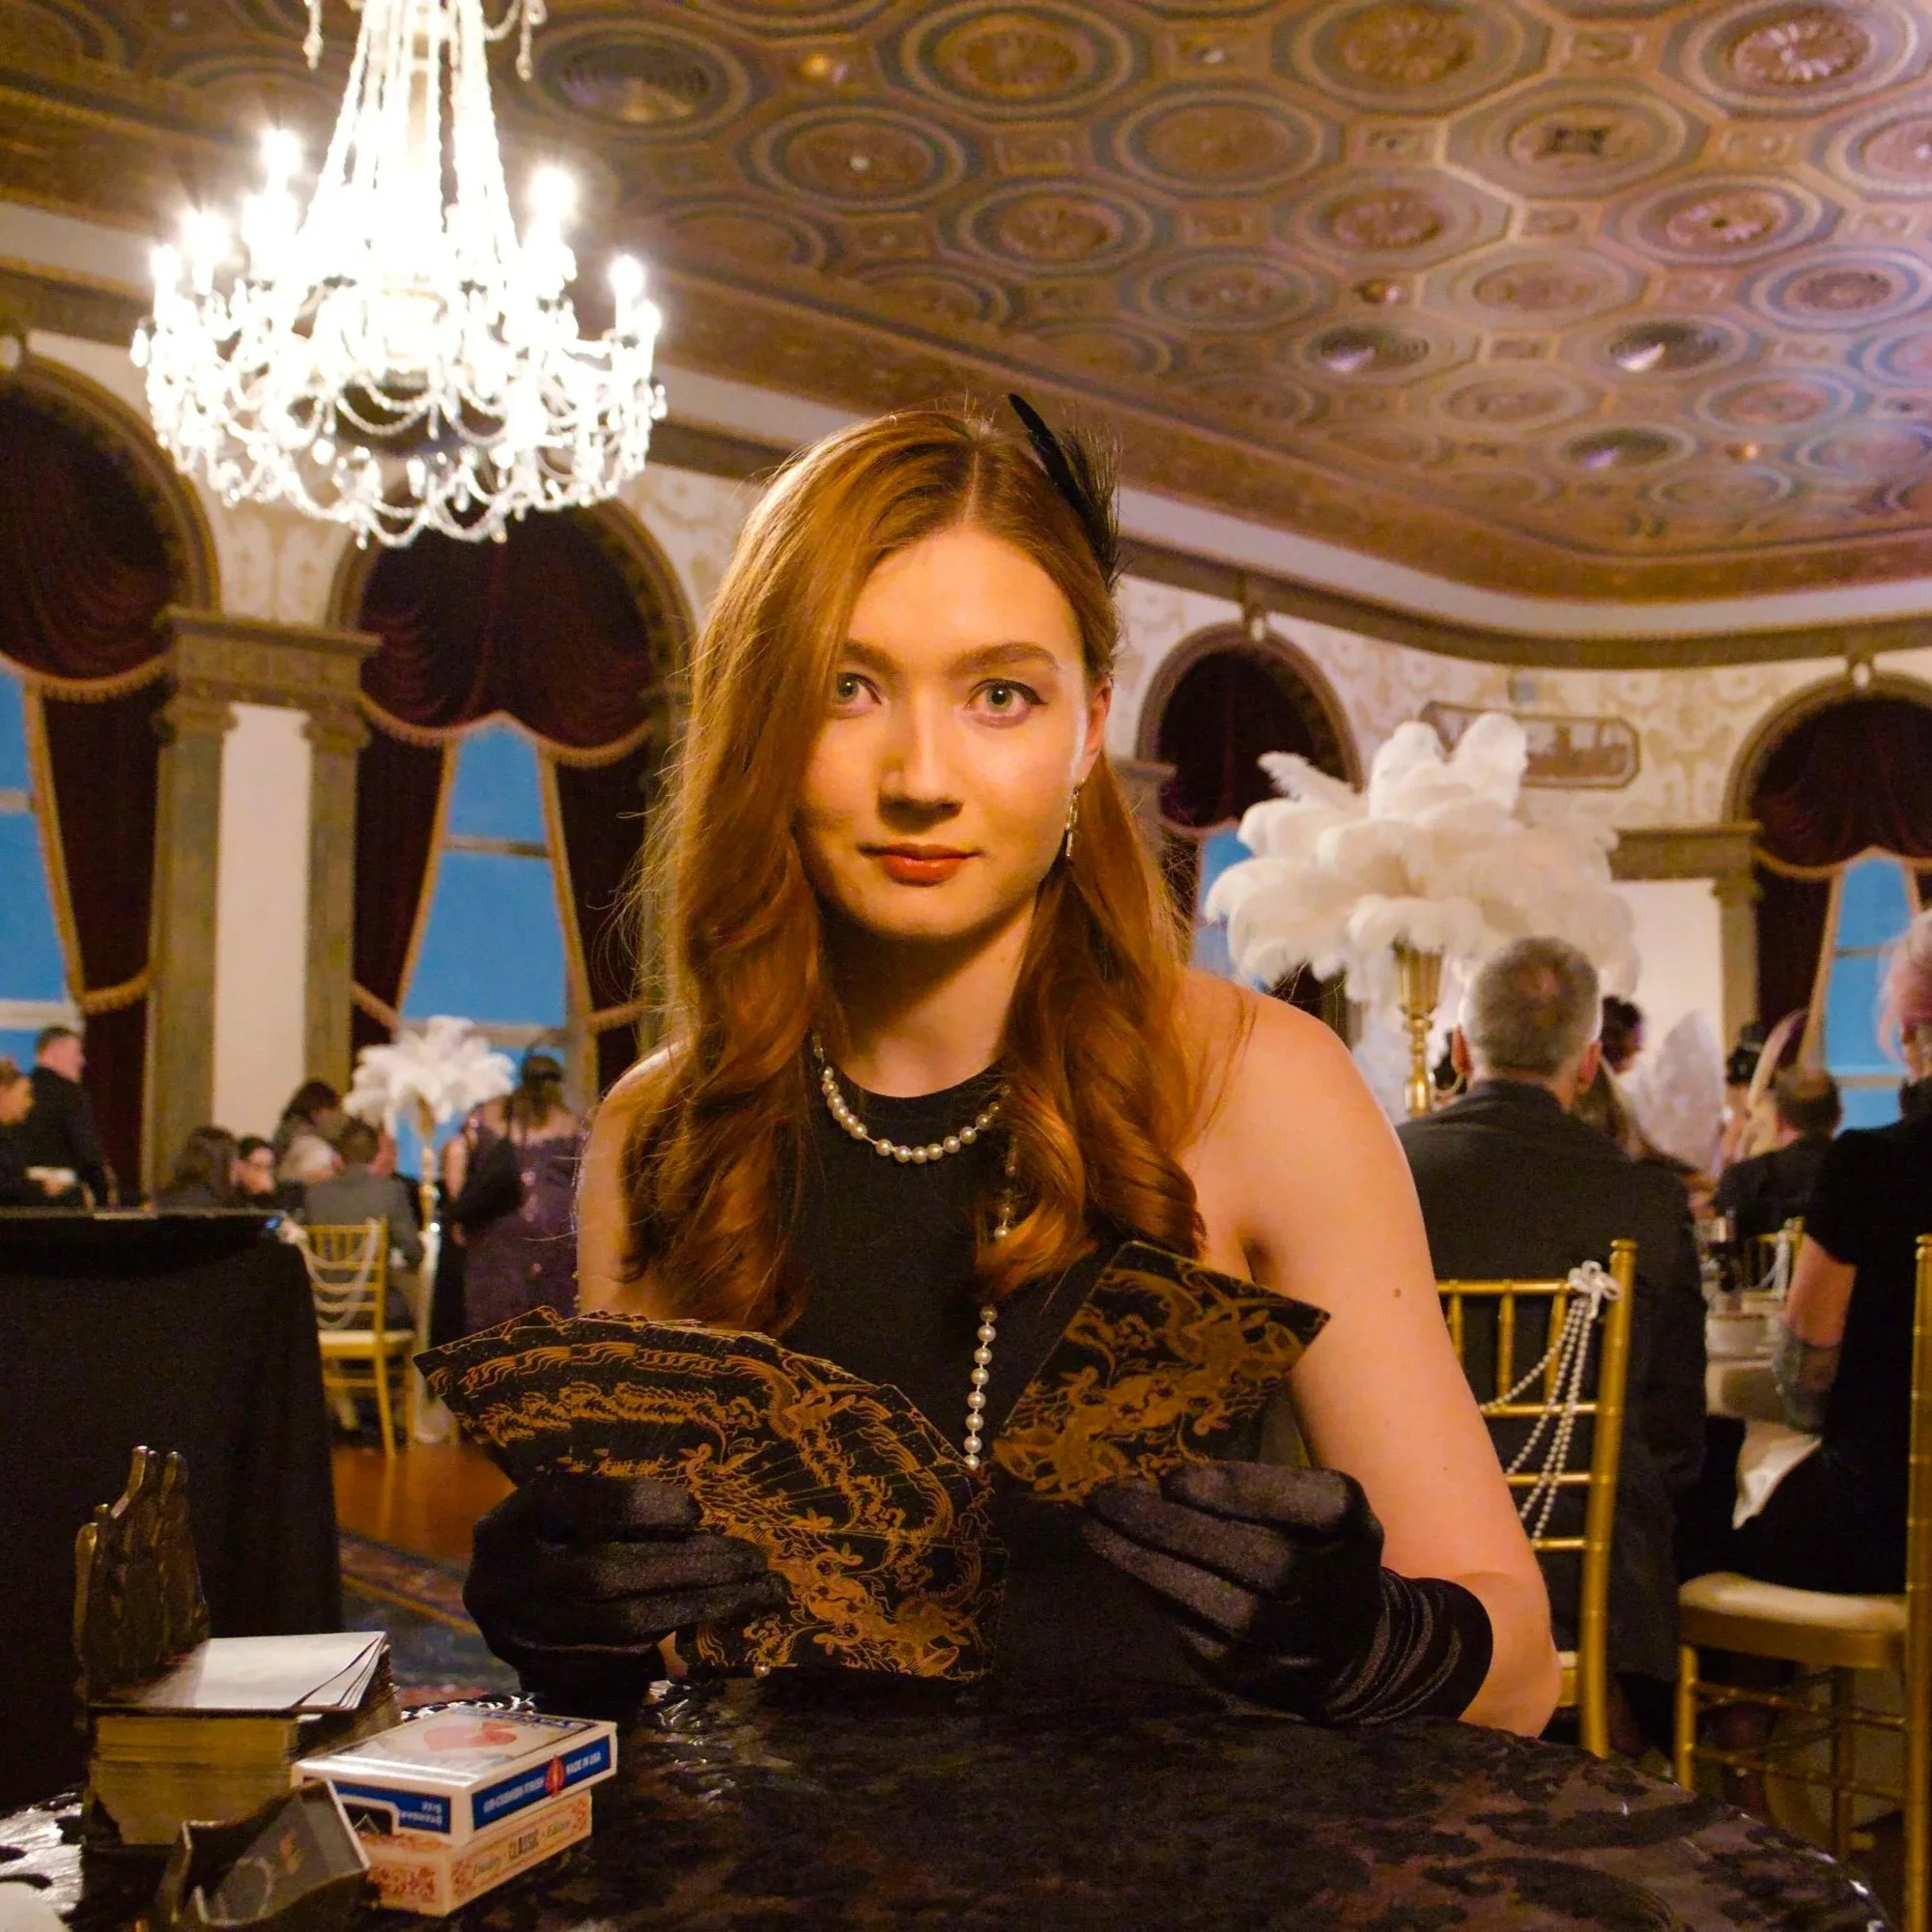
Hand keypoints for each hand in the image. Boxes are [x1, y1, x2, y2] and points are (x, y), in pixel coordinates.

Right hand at [464, 1472, 785, 1713]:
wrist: (500, 1589)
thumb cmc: (554, 1530)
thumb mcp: (573, 1501)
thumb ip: (618, 1504)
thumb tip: (696, 1520)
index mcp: (515, 1518)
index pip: (580, 1503)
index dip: (642, 1507)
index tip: (698, 1511)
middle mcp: (508, 1579)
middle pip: (606, 1574)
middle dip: (690, 1568)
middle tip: (751, 1562)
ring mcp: (521, 1635)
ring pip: (619, 1626)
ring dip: (695, 1609)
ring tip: (749, 1593)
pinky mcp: (541, 1676)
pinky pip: (617, 1663)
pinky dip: (667, 1639)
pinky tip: (708, 1620)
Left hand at [1084, 1463, 1490, 1724]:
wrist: (1352, 1648)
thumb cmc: (1311, 1548)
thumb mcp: (1307, 1504)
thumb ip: (1248, 1488)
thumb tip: (1157, 1486)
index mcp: (1354, 1530)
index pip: (1314, 1506)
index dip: (1244, 1492)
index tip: (1174, 1477)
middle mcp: (1341, 1591)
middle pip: (1268, 1561)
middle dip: (1181, 1528)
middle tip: (1108, 1497)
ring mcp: (1304, 1645)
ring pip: (1230, 1610)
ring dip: (1151, 1567)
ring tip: (1094, 1530)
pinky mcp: (1263, 1683)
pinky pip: (1204, 1640)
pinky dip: (1158, 1600)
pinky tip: (1120, 1566)